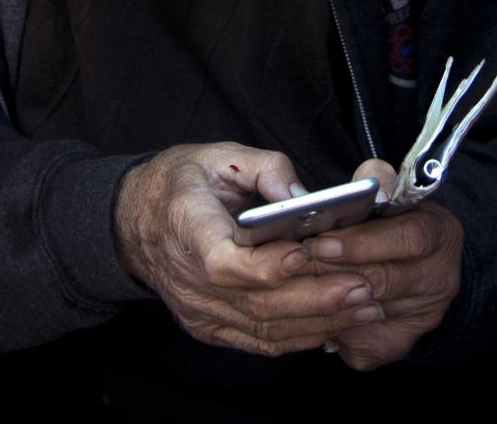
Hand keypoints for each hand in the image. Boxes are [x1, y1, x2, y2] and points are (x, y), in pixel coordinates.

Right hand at [112, 144, 390, 356]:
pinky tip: (335, 325)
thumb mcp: (220, 155)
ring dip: (319, 322)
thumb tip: (303, 196)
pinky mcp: (209, 328)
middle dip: (316, 297)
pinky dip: (300, 336)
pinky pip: (259, 342)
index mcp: (187, 227)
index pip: (224, 262)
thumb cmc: (182, 183)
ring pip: (263, 329)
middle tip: (364, 285)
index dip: (268, 265)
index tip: (309, 254)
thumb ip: (266, 168)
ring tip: (364, 306)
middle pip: (256, 302)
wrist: (132, 222)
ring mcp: (198, 310)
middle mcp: (189, 280)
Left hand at [289, 160, 463, 369]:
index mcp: (439, 234)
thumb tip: (367, 184)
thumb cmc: (390, 219)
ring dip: (327, 300)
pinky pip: (359, 343)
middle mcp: (439, 280)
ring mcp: (422, 317)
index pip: (408, 238)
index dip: (361, 242)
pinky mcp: (399, 344)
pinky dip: (331, 329)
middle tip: (295, 262)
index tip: (320, 241)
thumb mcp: (388, 191)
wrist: (417, 264)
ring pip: (367, 315)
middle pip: (384, 281)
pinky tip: (308, 314)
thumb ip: (375, 181)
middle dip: (333, 271)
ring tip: (293, 283)